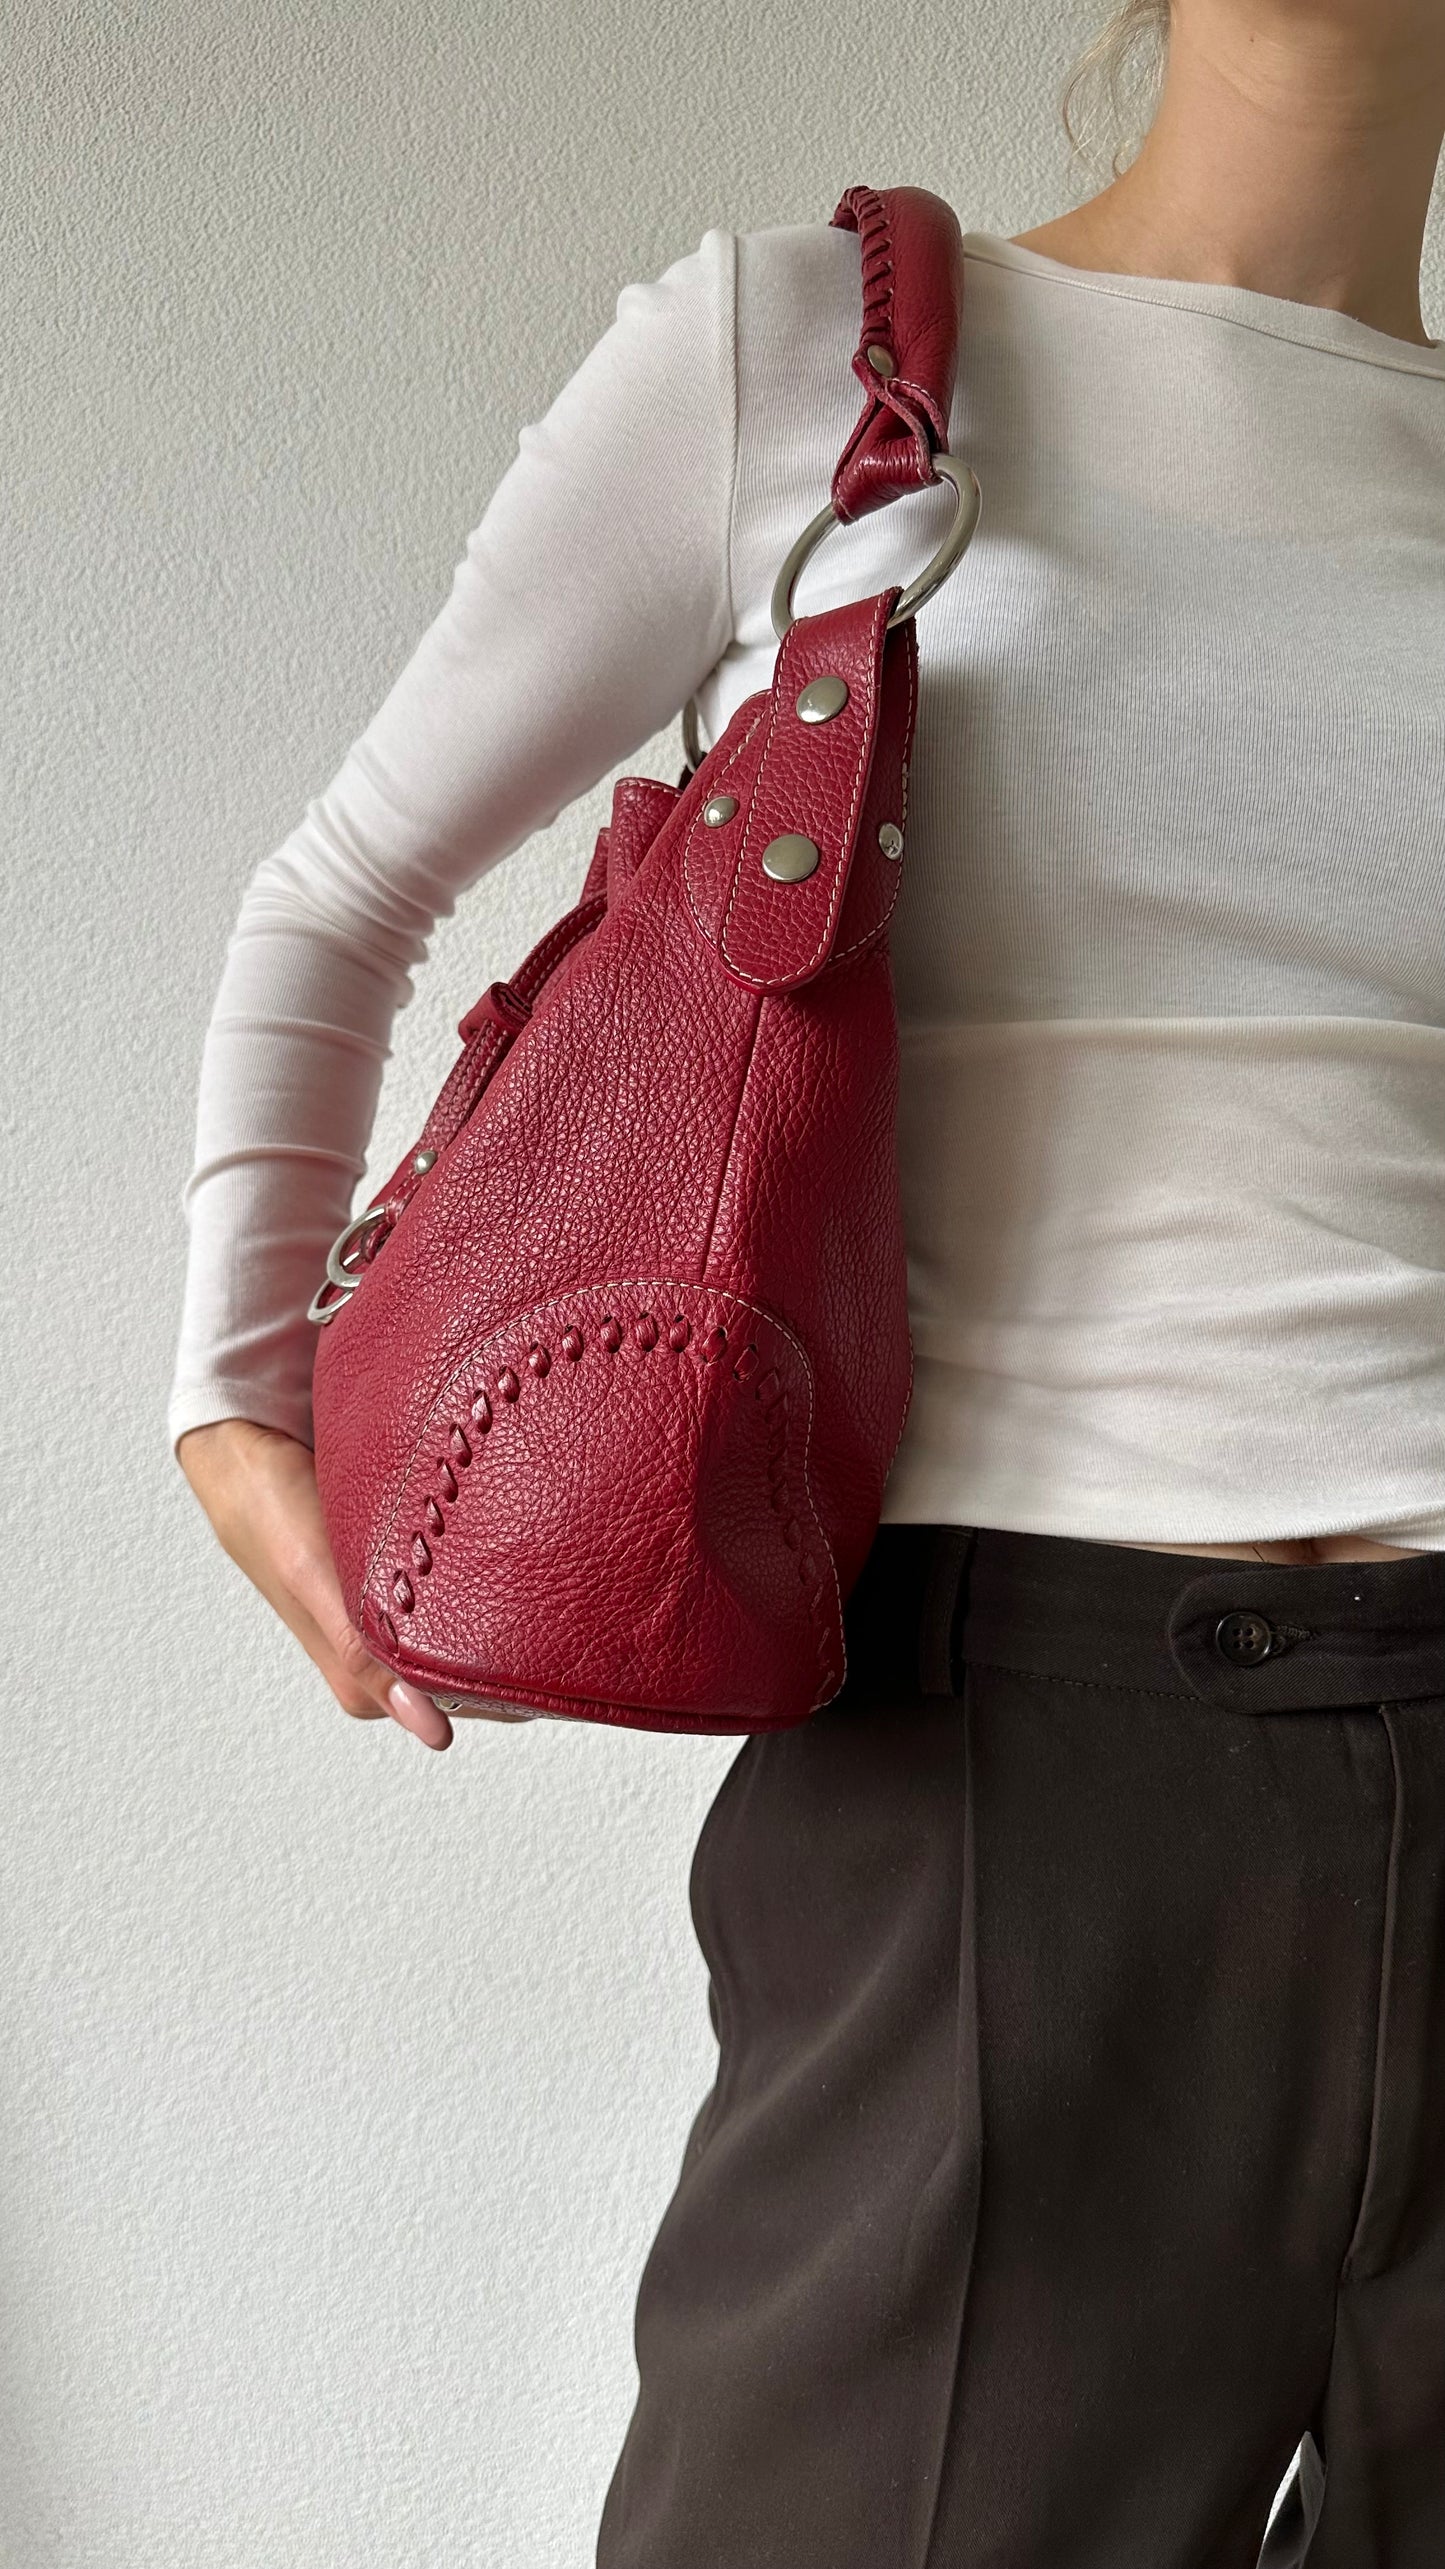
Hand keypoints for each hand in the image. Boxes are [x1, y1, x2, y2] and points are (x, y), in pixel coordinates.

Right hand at [177, 1418, 535, 1748]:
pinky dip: (473, 1572)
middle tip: (538, 1587)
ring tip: (513, 1559)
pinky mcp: (399, 1585)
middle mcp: (385, 1660)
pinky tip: (488, 1545)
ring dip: (496, 1600)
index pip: (468, 1703)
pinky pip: (452, 1589)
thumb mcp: (314, 1580)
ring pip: (469, 1626)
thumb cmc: (272, 1516)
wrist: (248, 1453)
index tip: (549, 1644)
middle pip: (476, 1667)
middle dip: (512, 1639)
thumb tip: (435, 1734)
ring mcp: (394, 1622)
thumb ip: (362, 1656)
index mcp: (367, 1684)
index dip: (513, 1679)